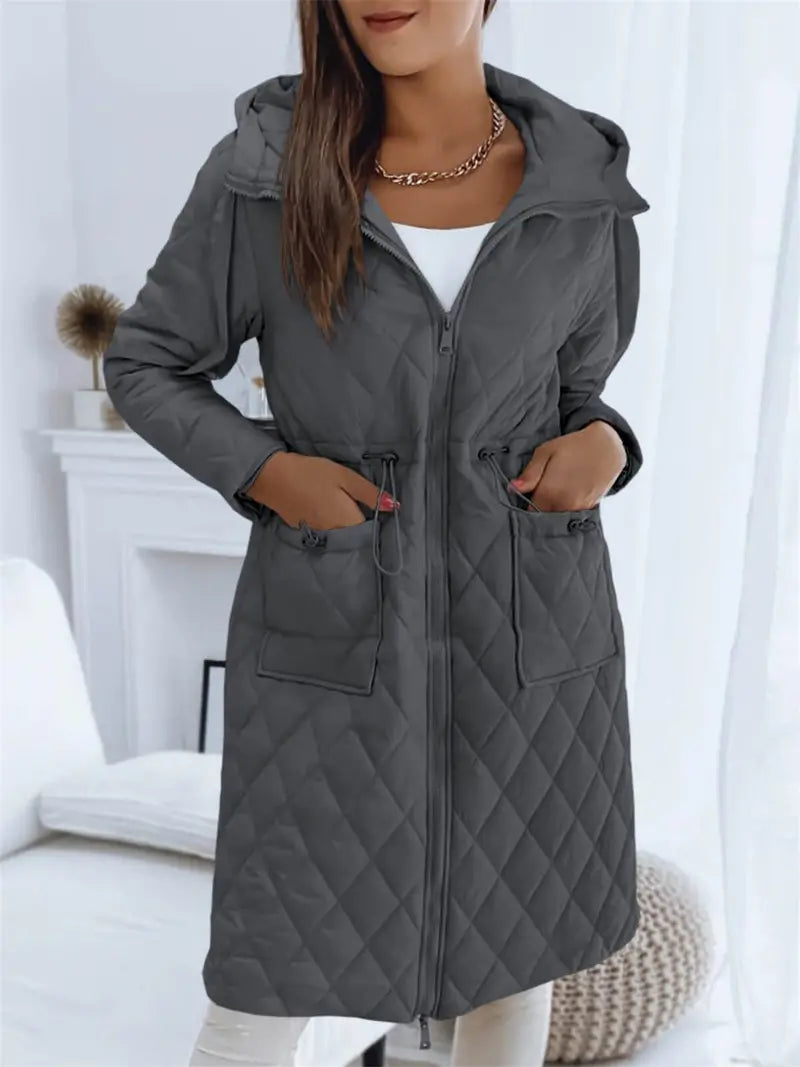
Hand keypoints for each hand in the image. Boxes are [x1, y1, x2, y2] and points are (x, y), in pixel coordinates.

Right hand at [244, 452, 398, 529]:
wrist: (273, 477)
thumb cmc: (312, 473)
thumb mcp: (345, 477)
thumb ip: (370, 493)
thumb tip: (394, 506)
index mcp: (347, 520)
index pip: (369, 531)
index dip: (374, 521)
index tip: (373, 511)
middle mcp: (334, 533)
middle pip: (354, 536)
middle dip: (359, 526)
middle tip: (356, 507)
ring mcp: (318, 535)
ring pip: (339, 536)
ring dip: (344, 527)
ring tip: (339, 508)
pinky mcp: (305, 531)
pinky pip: (324, 533)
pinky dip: (328, 526)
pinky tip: (323, 511)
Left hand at [509, 421, 626, 510]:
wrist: (606, 446)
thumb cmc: (573, 446)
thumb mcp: (545, 453)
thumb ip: (529, 475)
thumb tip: (512, 489)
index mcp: (549, 493)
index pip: (528, 510)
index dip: (525, 503)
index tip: (527, 495)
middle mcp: (564, 505)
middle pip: (543, 516)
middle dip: (538, 508)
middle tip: (540, 491)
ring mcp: (578, 508)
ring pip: (557, 516)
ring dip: (553, 509)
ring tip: (555, 491)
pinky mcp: (589, 508)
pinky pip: (572, 514)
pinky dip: (567, 508)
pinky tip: (568, 494)